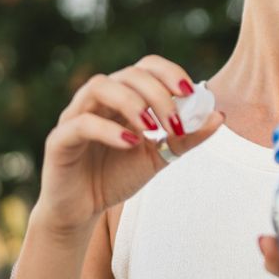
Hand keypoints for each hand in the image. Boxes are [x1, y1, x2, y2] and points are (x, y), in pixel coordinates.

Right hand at [36, 55, 224, 244]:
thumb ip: (186, 138)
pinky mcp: (59, 140)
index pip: (146, 67)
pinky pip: (81, 123)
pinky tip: (131, 143)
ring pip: (100, 86)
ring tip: (153, 128)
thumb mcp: (159, 157)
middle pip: (128, 74)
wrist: (82, 211)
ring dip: (132, 102)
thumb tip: (219, 116)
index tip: (191, 93)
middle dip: (158, 94)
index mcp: (123, 98)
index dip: (169, 73)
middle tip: (175, 122)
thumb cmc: (117, 176)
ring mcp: (75, 116)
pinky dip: (108, 129)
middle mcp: (98, 100)